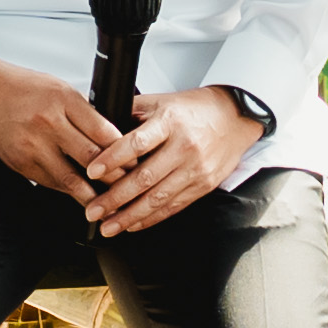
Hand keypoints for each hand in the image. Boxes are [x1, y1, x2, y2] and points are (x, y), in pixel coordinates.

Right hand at [0, 43, 118, 197]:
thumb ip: (81, 112)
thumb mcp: (56, 87)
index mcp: (63, 99)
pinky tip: (81, 196)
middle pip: (93, 158)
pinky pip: (51, 183)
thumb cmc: (18, 86)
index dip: (126, 151)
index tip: (138, 161)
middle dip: (116, 177)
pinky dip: (69, 191)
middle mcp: (48, 122)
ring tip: (111, 202)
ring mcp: (32, 146)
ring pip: (72, 179)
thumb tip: (110, 137)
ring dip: (94, 194)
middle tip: (131, 186)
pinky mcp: (19, 163)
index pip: (104, 132)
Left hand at [81, 87, 260, 235]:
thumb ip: (131, 112)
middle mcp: (184, 147)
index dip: (113, 158)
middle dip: (115, 198)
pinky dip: (151, 218)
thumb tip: (99, 125)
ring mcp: (195, 169)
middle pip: (145, 178)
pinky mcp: (203, 186)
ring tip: (108, 226)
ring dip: (130, 216)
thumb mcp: (162, 101)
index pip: (138, 142)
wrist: (235, 118)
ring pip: (158, 198)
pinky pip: (173, 206)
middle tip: (93, 210)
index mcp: (170, 122)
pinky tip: (133, 225)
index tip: (92, 170)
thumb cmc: (193, 110)